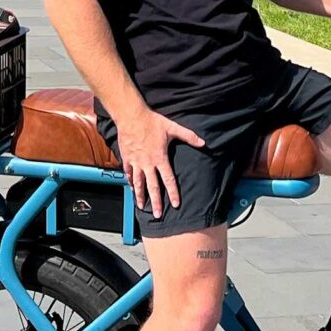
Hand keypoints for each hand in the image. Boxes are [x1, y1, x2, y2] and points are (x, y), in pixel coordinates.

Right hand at [115, 103, 205, 219]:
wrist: (131, 116)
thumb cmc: (152, 121)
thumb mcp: (173, 128)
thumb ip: (189, 136)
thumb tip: (204, 143)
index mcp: (160, 158)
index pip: (168, 180)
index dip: (172, 193)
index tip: (175, 204)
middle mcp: (148, 163)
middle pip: (152, 187)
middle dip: (156, 202)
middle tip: (158, 215)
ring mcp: (136, 162)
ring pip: (138, 183)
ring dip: (140, 196)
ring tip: (141, 207)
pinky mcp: (127, 158)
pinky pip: (129, 173)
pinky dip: (130, 182)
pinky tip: (132, 188)